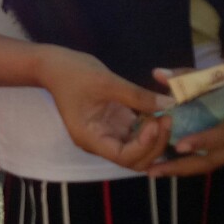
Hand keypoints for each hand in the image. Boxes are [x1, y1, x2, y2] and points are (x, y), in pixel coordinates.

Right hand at [37, 47, 171, 171]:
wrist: (54, 65)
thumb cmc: (73, 73)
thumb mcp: (106, 81)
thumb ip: (137, 95)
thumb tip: (169, 104)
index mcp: (90, 137)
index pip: (122, 156)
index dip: (143, 145)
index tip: (155, 123)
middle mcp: (100, 140)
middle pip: (134, 159)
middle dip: (154, 144)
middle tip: (167, 119)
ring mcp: (109, 132)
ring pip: (139, 148)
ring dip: (155, 137)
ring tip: (166, 114)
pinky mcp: (115, 122)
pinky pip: (137, 132)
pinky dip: (151, 126)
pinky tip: (160, 111)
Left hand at [147, 67, 223, 177]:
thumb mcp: (211, 74)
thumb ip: (185, 76)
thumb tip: (157, 74)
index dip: (203, 140)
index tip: (179, 146)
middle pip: (215, 158)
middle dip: (183, 165)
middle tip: (154, 169)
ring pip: (210, 164)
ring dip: (182, 169)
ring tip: (154, 171)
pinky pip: (210, 162)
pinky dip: (189, 165)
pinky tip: (166, 166)